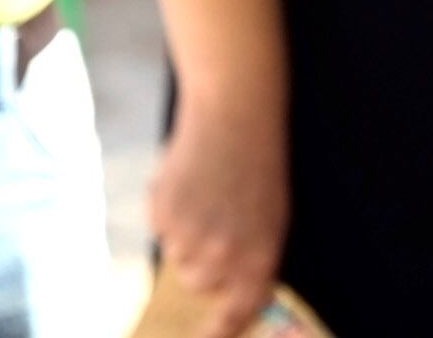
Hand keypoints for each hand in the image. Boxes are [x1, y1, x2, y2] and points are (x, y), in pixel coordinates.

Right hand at [149, 95, 289, 336]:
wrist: (235, 117)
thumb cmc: (259, 167)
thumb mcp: (272, 218)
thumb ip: (253, 260)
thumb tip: (233, 294)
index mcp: (258, 256)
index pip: (237, 313)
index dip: (221, 329)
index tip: (209, 335)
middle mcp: (223, 254)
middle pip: (198, 283)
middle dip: (205, 261)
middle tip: (219, 222)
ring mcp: (189, 236)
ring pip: (178, 256)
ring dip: (187, 234)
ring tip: (208, 196)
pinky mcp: (161, 215)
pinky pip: (160, 230)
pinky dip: (171, 213)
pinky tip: (189, 184)